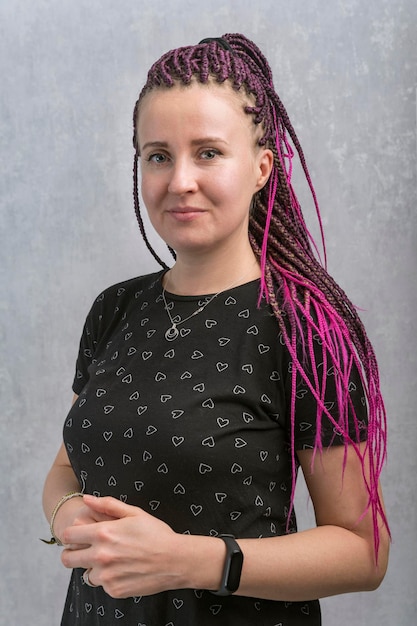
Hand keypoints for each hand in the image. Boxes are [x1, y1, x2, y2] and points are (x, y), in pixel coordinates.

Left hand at [60, 495, 185, 597]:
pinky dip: (109, 579)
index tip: (78, 535)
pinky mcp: (114, 590)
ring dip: (93, 568)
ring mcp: (106, 576)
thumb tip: (87, 499)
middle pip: (67, 559)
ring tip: (112, 560)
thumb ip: (107, 505)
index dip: (71, 534)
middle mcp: (100, 556)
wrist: (175, 560)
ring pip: (85, 574)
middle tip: (85, 551)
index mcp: (103, 533)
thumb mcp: (134, 513)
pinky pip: (102, 585)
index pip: (68, 536)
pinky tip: (124, 569)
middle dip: (72, 553)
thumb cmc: (156, 534)